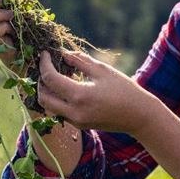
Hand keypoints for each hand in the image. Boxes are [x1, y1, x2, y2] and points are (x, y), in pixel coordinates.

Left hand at [36, 50, 157, 135]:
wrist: (139, 116)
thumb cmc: (124, 90)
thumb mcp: (102, 71)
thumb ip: (80, 61)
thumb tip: (63, 53)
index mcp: (80, 96)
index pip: (50, 79)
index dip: (44, 64)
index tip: (45, 54)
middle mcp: (74, 112)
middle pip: (43, 97)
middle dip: (40, 81)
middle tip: (46, 66)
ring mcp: (76, 122)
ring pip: (50, 107)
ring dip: (48, 91)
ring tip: (56, 76)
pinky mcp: (80, 126)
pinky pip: (61, 112)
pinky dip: (58, 100)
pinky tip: (66, 87)